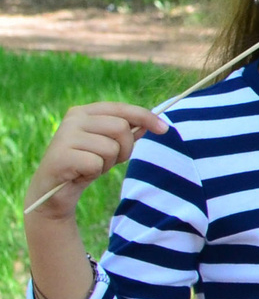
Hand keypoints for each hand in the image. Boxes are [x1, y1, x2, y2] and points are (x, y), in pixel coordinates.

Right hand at [24, 103, 163, 221]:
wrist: (55, 190)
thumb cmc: (86, 164)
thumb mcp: (110, 146)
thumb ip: (128, 132)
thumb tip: (153, 123)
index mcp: (84, 112)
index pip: (122, 108)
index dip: (146, 117)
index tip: (165, 129)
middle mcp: (73, 119)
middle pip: (121, 127)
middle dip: (125, 148)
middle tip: (112, 160)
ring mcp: (64, 136)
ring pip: (110, 147)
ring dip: (109, 162)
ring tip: (93, 166)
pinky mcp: (60, 156)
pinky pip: (96, 163)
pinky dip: (96, 172)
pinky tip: (82, 173)